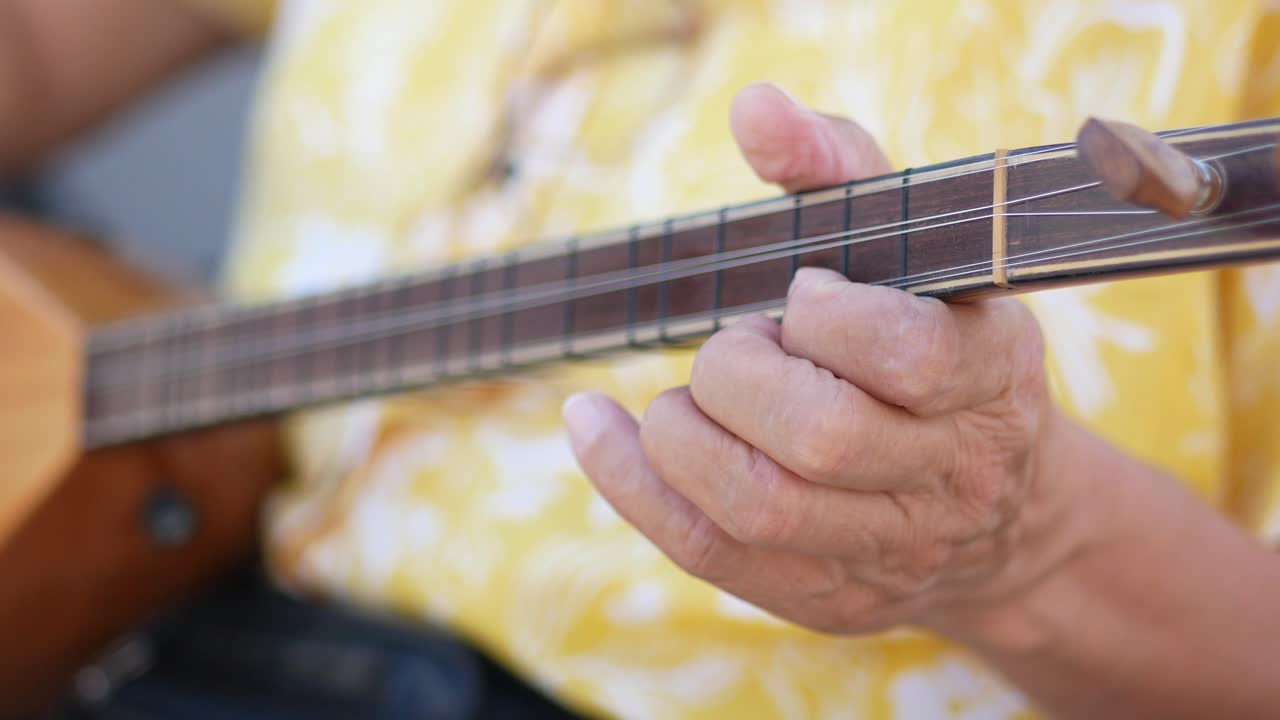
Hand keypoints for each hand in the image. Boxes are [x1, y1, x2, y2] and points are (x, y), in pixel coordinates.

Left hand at [562, 82, 1091, 634]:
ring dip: (681, 436)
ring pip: (758, 507)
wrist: (1001, 513)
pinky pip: (710, 554)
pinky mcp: (826, 596)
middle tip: (732, 347)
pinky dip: (631, 486)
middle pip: (821, 437)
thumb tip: (755, 108)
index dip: (833, 319)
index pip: (913, 355)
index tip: (800, 293)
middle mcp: (950, 472)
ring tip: (678, 401)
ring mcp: (888, 548)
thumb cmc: (938, 346)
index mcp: (990, 374)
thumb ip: (841, 171)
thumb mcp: (918, 251)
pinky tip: (597, 430)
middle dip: (739, 376)